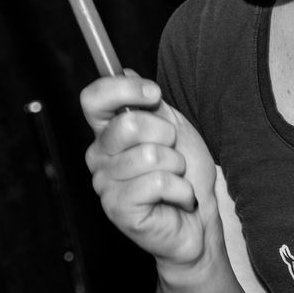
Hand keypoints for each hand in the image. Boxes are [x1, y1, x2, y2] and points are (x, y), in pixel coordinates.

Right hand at [80, 72, 218, 268]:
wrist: (200, 221)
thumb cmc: (185, 175)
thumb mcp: (173, 127)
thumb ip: (148, 102)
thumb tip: (124, 71)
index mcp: (107, 134)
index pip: (93, 99)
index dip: (122, 89)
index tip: (154, 94)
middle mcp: (100, 158)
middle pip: (129, 125)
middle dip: (166, 136)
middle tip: (174, 154)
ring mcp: (106, 185)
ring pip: (150, 155)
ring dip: (177, 167)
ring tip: (176, 179)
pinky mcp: (119, 210)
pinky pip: (158, 182)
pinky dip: (180, 190)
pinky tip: (178, 200)